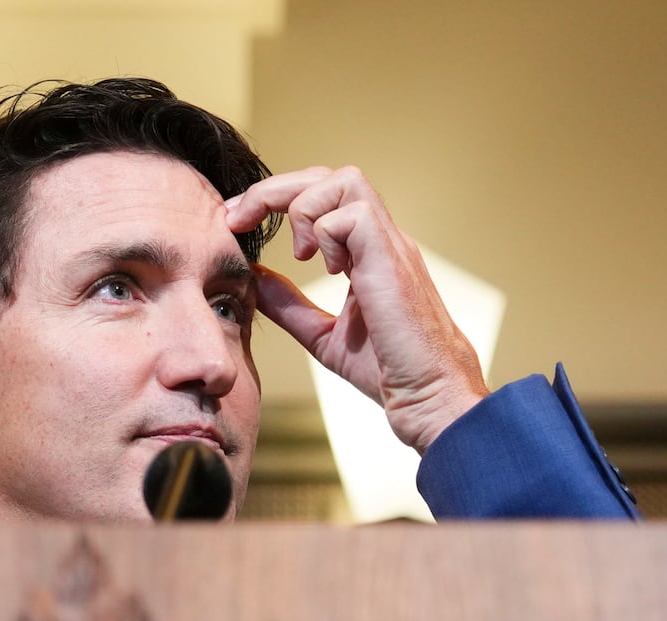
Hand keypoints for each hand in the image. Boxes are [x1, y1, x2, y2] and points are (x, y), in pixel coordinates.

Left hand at [225, 166, 488, 452]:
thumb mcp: (322, 334)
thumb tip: (253, 278)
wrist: (429, 397)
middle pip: (327, 176)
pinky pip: (353, 214)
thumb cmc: (388, 372)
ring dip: (302, 209)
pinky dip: (327, 233)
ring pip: (344, 181)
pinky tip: (327, 271)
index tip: (236, 221)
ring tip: (299, 256)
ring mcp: (390, 245)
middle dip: (273, 189)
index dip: (274, 199)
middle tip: (237, 218)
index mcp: (366, 252)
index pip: (321, 196)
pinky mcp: (393, 259)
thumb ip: (288, 304)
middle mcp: (381, 239)